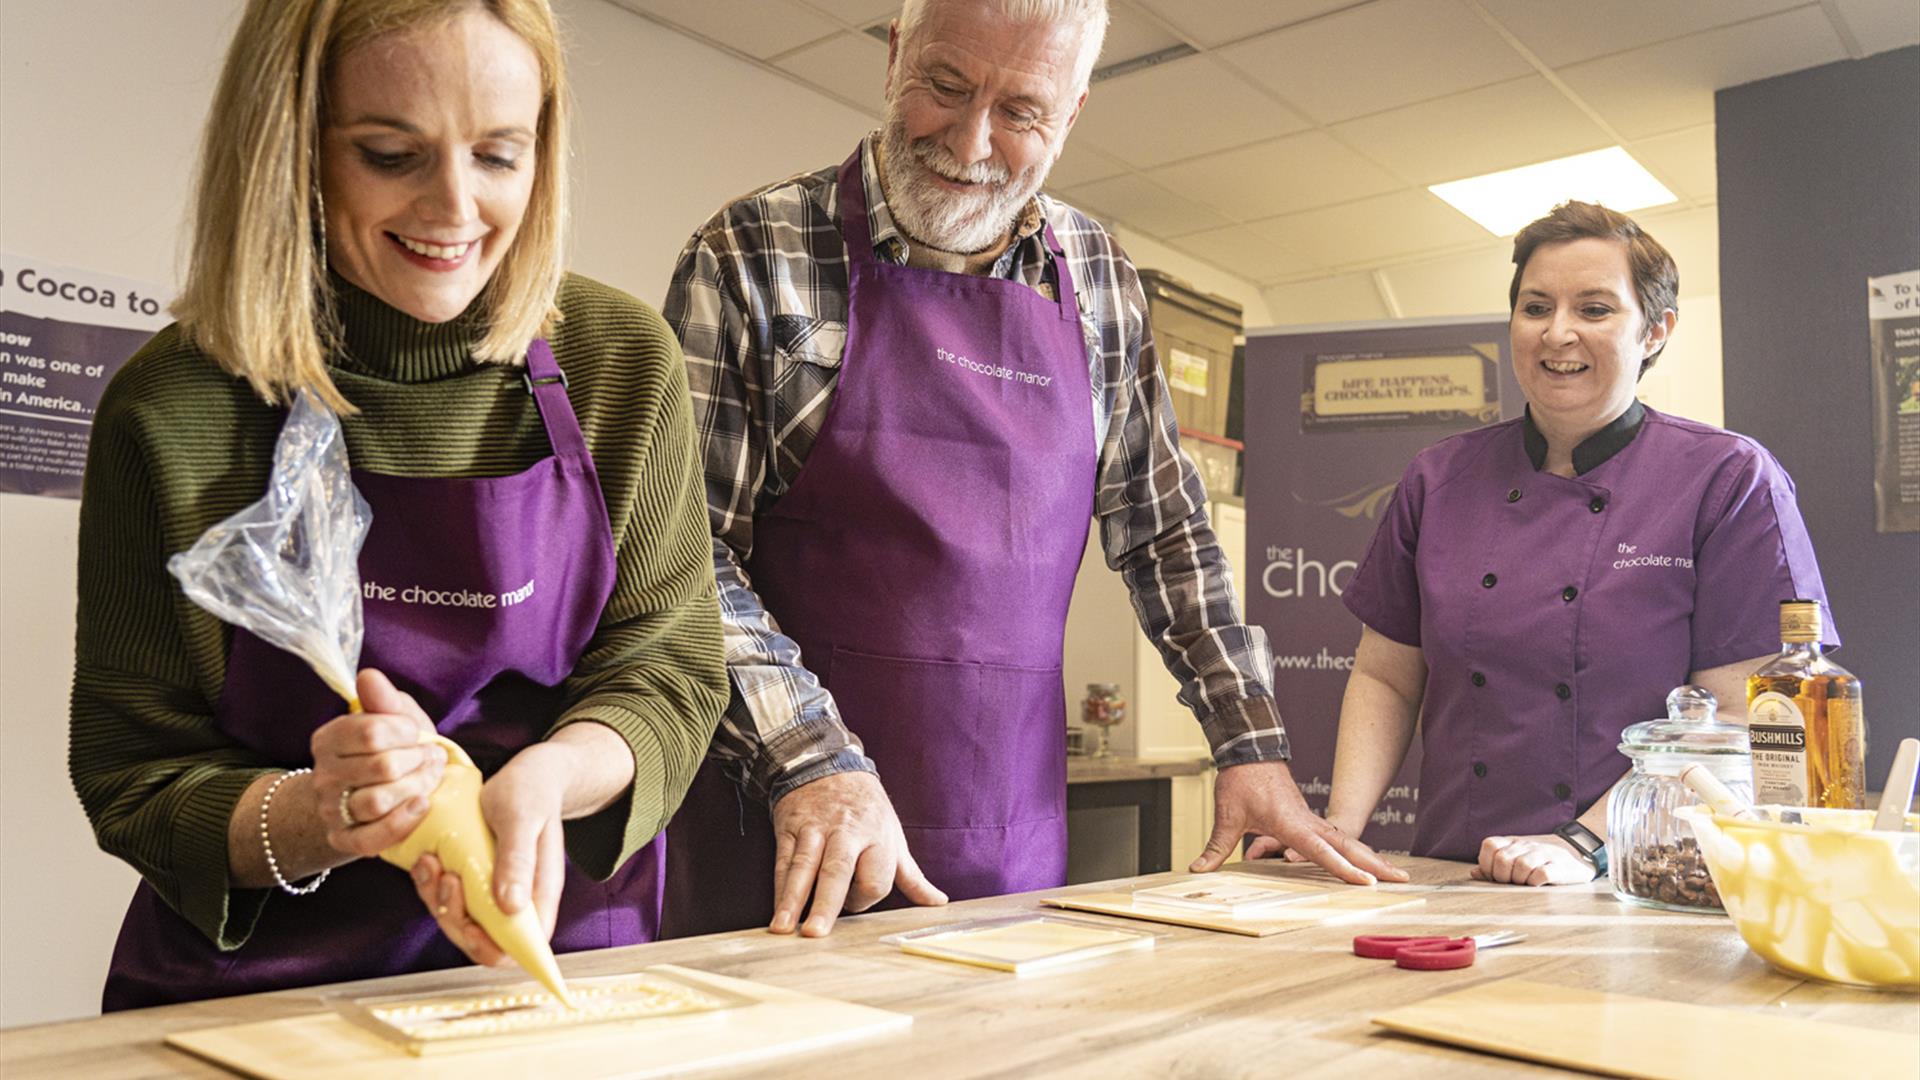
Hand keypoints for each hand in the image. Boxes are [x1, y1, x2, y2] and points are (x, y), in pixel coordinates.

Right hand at [309, 669, 444, 857]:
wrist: (376, 794)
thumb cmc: (392, 750)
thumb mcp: (393, 719)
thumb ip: (384, 699)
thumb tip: (368, 675)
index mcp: (329, 739)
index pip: (370, 733)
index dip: (405, 732)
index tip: (416, 733)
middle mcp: (323, 775)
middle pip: (380, 767)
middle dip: (417, 760)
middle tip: (432, 757)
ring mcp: (331, 810)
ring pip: (377, 801)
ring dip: (416, 787)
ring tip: (431, 777)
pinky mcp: (343, 839)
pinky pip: (370, 839)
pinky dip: (401, 822)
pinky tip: (422, 805)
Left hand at [407, 743, 568, 964]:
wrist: (527, 772)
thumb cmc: (531, 792)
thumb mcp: (523, 818)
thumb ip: (518, 860)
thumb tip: (511, 906)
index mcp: (539, 893)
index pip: (522, 945)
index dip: (494, 949)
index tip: (471, 928)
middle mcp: (517, 899)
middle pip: (482, 939)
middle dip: (454, 917)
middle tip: (445, 878)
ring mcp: (493, 890)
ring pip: (459, 919)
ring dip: (438, 899)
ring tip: (430, 863)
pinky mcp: (474, 878)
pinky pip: (448, 897)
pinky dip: (431, 884)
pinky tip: (426, 859)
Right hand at [769, 771, 945, 936]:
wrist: (828, 764)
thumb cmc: (867, 809)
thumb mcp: (894, 837)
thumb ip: (912, 876)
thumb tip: (938, 903)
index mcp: (878, 837)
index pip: (875, 878)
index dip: (864, 897)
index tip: (854, 902)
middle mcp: (846, 832)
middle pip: (836, 870)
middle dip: (826, 903)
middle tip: (815, 933)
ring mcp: (815, 829)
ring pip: (803, 867)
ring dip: (792, 899)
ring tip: (783, 927)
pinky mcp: (791, 827)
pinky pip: (784, 861)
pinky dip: (779, 887)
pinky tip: (777, 910)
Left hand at [1193, 761, 1408, 884]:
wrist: (1250, 750)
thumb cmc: (1241, 779)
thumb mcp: (1226, 813)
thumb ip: (1216, 846)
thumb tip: (1198, 869)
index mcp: (1291, 822)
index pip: (1322, 851)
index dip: (1344, 869)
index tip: (1366, 883)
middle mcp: (1308, 822)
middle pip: (1349, 846)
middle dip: (1376, 864)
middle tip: (1403, 879)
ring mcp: (1312, 820)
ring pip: (1348, 841)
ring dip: (1371, 857)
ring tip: (1397, 875)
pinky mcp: (1309, 819)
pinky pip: (1337, 838)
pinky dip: (1355, 850)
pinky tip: (1367, 862)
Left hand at [1472, 834, 1597, 885]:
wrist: (1580, 850)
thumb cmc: (1542, 858)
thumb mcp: (1518, 857)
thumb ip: (1495, 864)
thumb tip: (1474, 873)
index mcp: (1513, 842)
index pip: (1489, 845)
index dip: (1487, 864)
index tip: (1494, 876)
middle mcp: (1527, 845)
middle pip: (1502, 859)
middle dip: (1502, 876)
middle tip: (1511, 883)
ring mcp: (1544, 854)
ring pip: (1521, 866)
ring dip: (1520, 880)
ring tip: (1526, 883)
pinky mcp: (1560, 866)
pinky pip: (1542, 874)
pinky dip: (1536, 883)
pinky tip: (1539, 884)